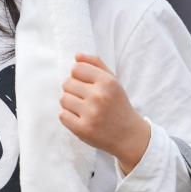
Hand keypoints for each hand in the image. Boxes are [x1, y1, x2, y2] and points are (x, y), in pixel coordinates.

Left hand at [59, 53, 150, 173]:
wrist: (128, 135)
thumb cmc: (118, 105)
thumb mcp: (113, 81)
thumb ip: (96, 64)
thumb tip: (77, 56)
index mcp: (107, 82)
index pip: (76, 68)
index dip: (78, 76)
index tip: (86, 84)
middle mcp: (99, 96)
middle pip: (67, 83)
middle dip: (73, 90)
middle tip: (85, 99)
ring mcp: (90, 113)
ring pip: (63, 99)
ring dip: (70, 104)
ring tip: (83, 109)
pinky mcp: (82, 129)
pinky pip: (62, 115)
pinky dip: (69, 117)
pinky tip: (81, 119)